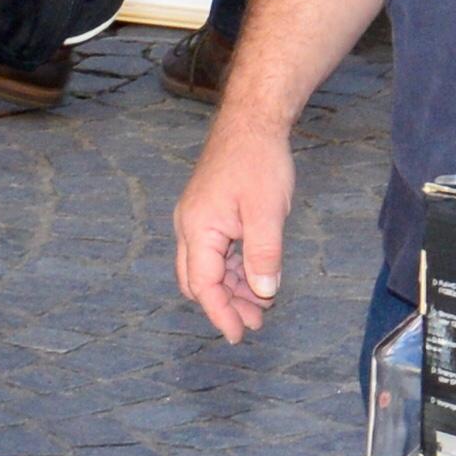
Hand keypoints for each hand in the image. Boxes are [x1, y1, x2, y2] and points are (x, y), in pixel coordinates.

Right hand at [171, 102, 295, 344]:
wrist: (252, 120)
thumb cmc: (258, 162)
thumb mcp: (266, 213)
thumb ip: (263, 257)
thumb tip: (263, 293)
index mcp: (197, 229)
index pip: (203, 285)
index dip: (221, 313)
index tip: (239, 335)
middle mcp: (190, 226)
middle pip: (198, 280)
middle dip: (225, 305)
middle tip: (255, 322)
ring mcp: (198, 218)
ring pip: (207, 267)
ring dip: (232, 287)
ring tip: (262, 304)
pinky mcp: (210, 212)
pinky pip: (216, 251)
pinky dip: (234, 268)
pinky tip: (256, 276)